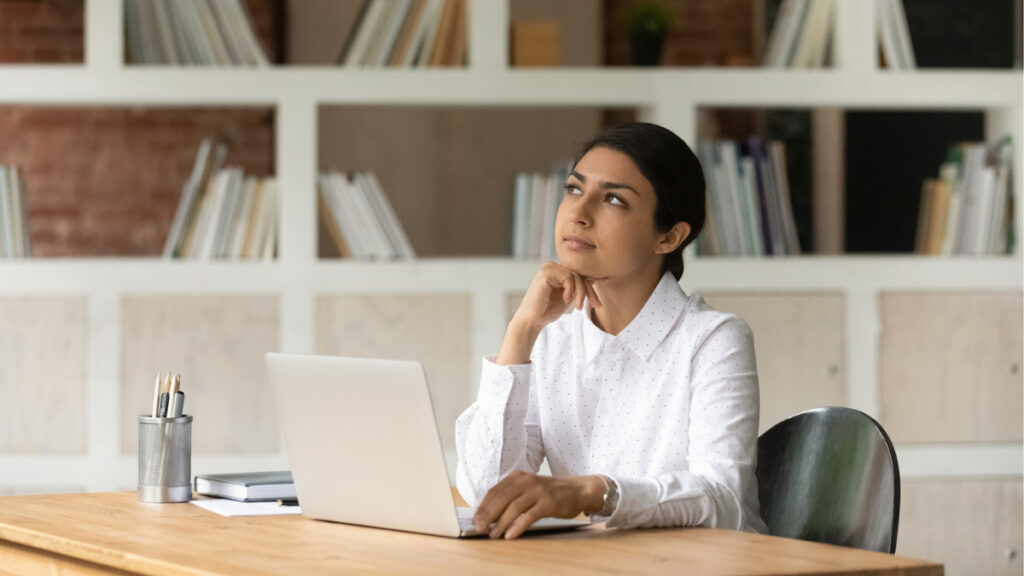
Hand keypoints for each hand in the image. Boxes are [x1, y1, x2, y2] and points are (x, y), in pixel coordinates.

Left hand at [472, 471, 604, 539]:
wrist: (577, 489)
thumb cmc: (549, 492)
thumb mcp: (528, 488)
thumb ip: (511, 497)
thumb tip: (489, 515)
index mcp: (517, 477)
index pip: (494, 491)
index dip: (483, 506)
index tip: (475, 519)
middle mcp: (526, 481)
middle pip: (501, 499)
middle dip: (488, 515)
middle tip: (479, 528)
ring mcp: (538, 491)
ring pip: (513, 508)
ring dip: (500, 523)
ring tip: (493, 535)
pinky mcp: (548, 503)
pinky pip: (529, 515)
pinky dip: (518, 526)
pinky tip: (510, 535)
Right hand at [513, 262, 602, 332]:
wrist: (532, 320)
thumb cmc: (547, 311)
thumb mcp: (568, 297)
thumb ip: (578, 287)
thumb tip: (594, 278)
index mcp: (556, 271)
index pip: (578, 274)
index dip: (591, 286)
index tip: (600, 298)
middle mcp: (551, 266)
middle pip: (579, 274)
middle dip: (589, 291)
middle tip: (596, 305)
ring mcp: (548, 268)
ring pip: (575, 276)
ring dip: (580, 293)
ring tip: (577, 306)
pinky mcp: (546, 273)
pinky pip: (568, 277)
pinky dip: (571, 290)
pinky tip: (566, 300)